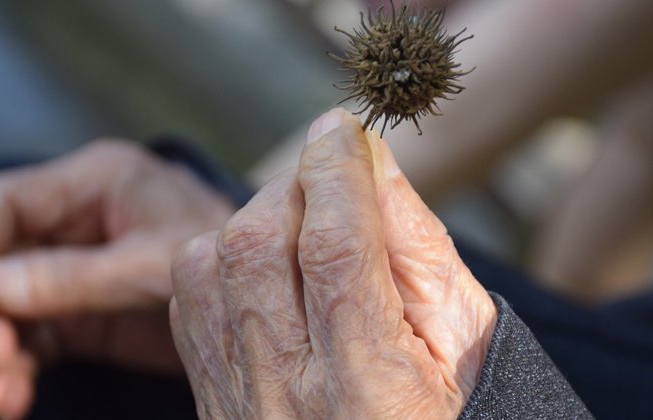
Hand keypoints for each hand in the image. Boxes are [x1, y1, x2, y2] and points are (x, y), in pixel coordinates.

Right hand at [0, 140, 233, 417]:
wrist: (264, 292)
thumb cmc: (226, 253)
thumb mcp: (156, 262)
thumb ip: (80, 275)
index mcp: (95, 182)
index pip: (5, 202)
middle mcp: (74, 222)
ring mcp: (73, 269)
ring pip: (4, 307)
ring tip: (3, 400)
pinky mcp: (80, 312)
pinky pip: (32, 338)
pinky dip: (17, 370)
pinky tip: (13, 402)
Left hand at [169, 108, 496, 417]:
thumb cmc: (451, 416)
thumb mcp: (465, 340)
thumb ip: (420, 249)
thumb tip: (371, 162)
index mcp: (370, 388)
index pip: (336, 248)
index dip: (337, 172)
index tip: (342, 129)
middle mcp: (287, 395)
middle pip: (257, 246)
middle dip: (294, 188)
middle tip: (331, 181)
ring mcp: (237, 401)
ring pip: (207, 264)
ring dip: (254, 218)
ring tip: (302, 224)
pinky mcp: (210, 397)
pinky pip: (187, 298)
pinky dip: (220, 256)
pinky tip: (265, 262)